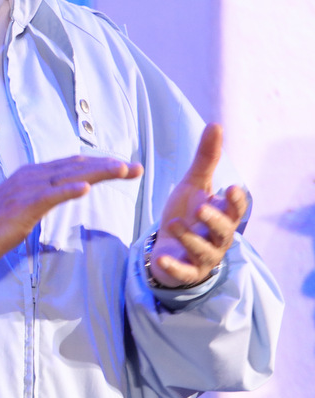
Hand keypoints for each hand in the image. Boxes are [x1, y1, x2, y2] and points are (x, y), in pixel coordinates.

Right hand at [0, 155, 142, 268]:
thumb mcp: (24, 204)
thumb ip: (44, 195)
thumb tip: (66, 192)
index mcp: (34, 175)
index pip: (73, 165)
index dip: (101, 164)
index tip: (127, 168)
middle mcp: (32, 176)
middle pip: (76, 166)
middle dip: (108, 165)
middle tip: (135, 168)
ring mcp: (26, 190)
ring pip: (67, 177)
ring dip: (96, 172)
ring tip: (120, 170)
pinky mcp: (22, 207)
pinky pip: (49, 197)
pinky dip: (68, 190)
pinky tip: (86, 188)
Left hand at [148, 123, 245, 287]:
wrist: (167, 244)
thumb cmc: (187, 213)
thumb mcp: (193, 184)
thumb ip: (205, 159)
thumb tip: (216, 125)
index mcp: (221, 216)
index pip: (235, 210)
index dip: (236, 201)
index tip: (231, 188)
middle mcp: (217, 238)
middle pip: (224, 231)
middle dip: (215, 220)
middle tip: (203, 207)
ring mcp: (202, 257)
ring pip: (204, 251)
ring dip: (191, 238)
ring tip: (175, 223)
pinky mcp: (185, 272)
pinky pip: (183, 272)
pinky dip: (174, 266)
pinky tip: (162, 258)